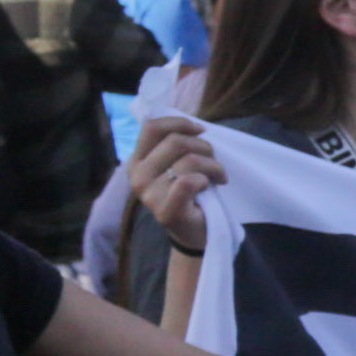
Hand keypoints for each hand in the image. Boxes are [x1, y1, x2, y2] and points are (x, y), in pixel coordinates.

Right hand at [121, 117, 227, 252]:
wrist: (193, 232)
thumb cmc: (189, 194)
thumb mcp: (177, 164)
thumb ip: (176, 145)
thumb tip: (195, 126)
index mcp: (137, 161)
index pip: (152, 127)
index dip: (180, 123)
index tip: (200, 131)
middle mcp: (137, 176)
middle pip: (176, 141)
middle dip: (204, 147)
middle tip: (214, 163)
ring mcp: (149, 195)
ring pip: (190, 160)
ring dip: (214, 165)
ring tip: (218, 177)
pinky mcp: (166, 211)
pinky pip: (188, 181)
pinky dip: (206, 179)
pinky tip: (209, 187)